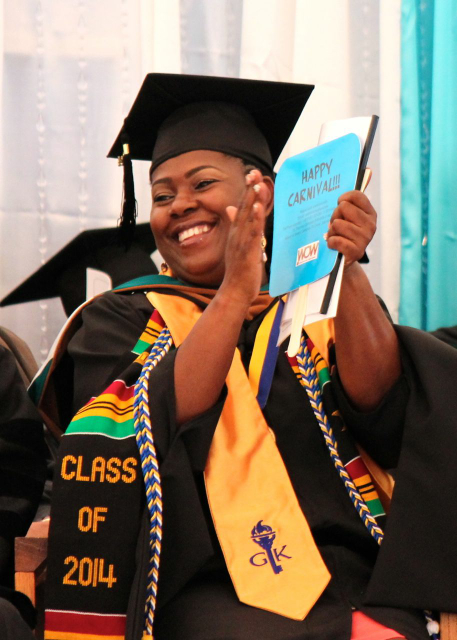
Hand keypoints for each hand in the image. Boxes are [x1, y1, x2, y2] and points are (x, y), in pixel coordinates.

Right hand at [221, 170, 269, 305]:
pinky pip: (252, 232)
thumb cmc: (238, 270)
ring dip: (252, 200)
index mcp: (236, 232)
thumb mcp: (237, 244)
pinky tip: (258, 207)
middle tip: (253, 171)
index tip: (251, 174)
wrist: (234, 291)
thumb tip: (230, 208)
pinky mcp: (247, 251)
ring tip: (256, 183)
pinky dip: (256, 219)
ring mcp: (241, 242)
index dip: (246, 190)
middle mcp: (236, 234)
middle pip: (243, 207)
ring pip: (248, 217)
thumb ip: (236, 225)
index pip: (241, 207)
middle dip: (249, 189)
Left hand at [326, 190, 376, 266]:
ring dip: (331, 231)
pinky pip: (335, 240)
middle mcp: (371, 225)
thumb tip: (368, 169)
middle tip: (336, 225)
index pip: (355, 195)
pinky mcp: (356, 252)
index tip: (340, 205)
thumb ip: (355, 195)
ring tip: (335, 236)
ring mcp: (365, 239)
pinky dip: (330, 242)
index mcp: (370, 213)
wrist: (342, 259)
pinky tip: (334, 245)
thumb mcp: (348, 214)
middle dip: (334, 216)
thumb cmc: (343, 232)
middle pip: (343, 208)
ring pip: (337, 224)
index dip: (342, 199)